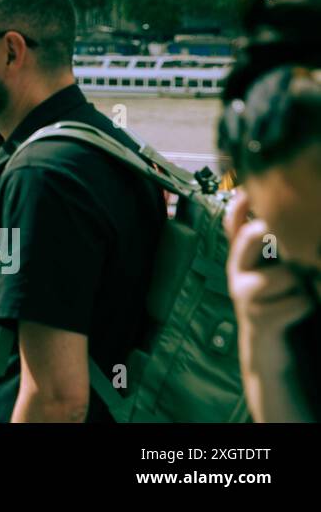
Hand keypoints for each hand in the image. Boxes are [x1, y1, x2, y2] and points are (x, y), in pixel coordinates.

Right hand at [225, 193, 312, 335]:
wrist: (270, 349)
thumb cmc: (282, 302)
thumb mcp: (279, 270)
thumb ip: (279, 246)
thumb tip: (285, 222)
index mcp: (243, 255)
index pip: (234, 222)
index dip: (240, 204)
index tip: (248, 189)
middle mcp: (237, 268)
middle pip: (249, 237)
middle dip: (270, 232)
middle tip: (284, 237)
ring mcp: (243, 292)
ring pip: (284, 274)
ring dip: (301, 282)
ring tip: (300, 290)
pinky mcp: (257, 317)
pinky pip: (296, 302)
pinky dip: (306, 305)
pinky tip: (300, 310)